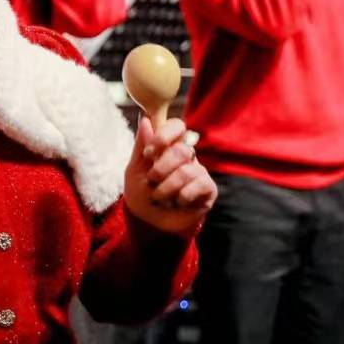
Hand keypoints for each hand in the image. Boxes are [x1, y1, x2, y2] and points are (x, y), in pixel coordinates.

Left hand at [122, 117, 215, 236]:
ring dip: (167, 187)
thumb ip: (141, 146)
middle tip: (151, 180)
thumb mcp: (135, 169)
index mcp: (169, 147)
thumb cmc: (142, 194)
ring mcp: (198, 171)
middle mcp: (187, 156)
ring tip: (159, 197)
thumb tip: (146, 119)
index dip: (164, 136)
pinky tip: (178, 203)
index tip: (149, 153)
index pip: (176, 126)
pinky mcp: (208, 188)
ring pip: (187, 170)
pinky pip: (198, 185)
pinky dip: (182, 196)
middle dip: (161, 168)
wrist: (150, 223)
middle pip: (181, 149)